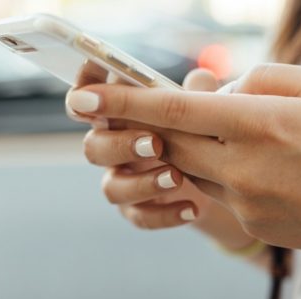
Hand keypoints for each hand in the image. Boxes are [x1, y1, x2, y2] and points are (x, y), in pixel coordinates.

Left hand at [66, 63, 300, 252]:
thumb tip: (217, 90)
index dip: (125, 102)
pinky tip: (261, 168)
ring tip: (237, 137)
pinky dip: (223, 173)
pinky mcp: (251, 223)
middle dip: (152, 126)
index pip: (175, 110)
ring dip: (195, 148)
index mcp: (260, 123)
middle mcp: (243, 166)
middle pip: (171, 142)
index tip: (84, 99)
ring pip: (192, 168)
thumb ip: (261, 78)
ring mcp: (245, 201)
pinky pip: (219, 192)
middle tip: (149, 112)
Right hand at [67, 67, 220, 228]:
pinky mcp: (138, 209)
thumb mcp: (202, 112)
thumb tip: (202, 78)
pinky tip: (193, 208)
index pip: (89, 100)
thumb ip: (198, 95)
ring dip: (142, 183)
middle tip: (155, 143)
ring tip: (178, 178)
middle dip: (121, 144)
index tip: (95, 85)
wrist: (215, 180)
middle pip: (93, 147)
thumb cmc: (199, 133)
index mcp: (120, 117)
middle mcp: (113, 148)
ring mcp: (123, 181)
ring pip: (112, 188)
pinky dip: (165, 214)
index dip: (85, 90)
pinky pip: (140, 217)